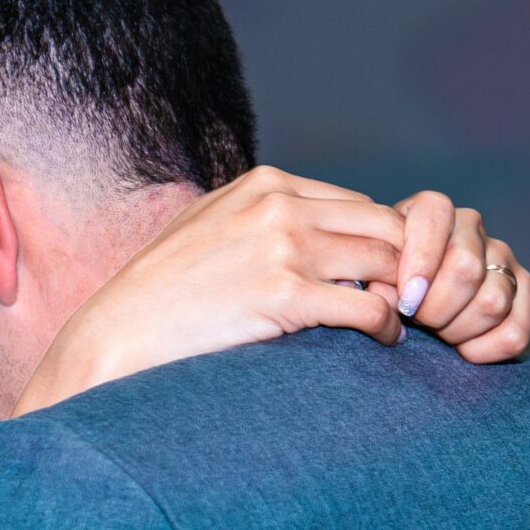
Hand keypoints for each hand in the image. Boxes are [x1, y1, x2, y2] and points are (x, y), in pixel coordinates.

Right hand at [17, 169, 529, 413]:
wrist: (115, 338)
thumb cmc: (159, 298)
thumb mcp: (207, 232)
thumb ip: (257, 222)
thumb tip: (308, 233)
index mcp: (264, 185)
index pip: (357, 205)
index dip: (382, 246)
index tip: (387, 283)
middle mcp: (278, 205)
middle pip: (384, 225)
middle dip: (407, 266)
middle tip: (414, 306)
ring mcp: (281, 247)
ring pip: (387, 262)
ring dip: (405, 297)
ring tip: (405, 326)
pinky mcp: (283, 295)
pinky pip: (368, 308)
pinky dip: (386, 328)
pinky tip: (381, 344)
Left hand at [388, 191, 529, 362]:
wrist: (409, 302)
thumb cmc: (386, 283)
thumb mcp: (372, 273)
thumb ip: (376, 278)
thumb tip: (390, 293)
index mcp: (434, 211)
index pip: (435, 216)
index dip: (420, 262)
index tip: (405, 300)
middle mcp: (473, 228)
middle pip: (465, 269)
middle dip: (434, 308)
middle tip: (418, 319)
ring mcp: (503, 257)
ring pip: (492, 302)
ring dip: (458, 330)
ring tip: (439, 330)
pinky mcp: (524, 290)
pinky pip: (515, 332)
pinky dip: (485, 349)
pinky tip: (463, 348)